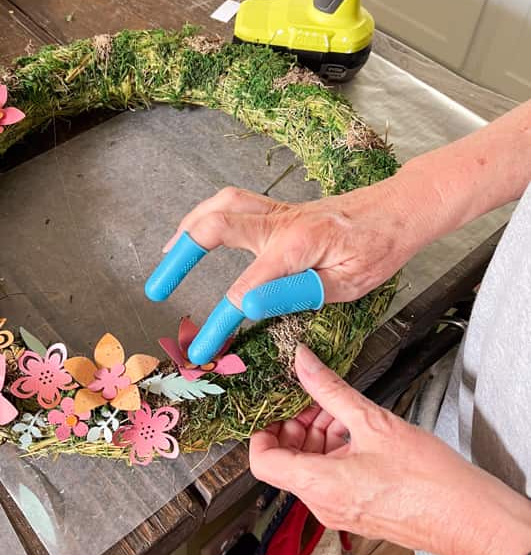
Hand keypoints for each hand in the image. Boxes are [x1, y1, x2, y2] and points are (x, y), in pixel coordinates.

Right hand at [163, 178, 425, 305]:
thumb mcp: (345, 284)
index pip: (243, 289)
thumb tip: (247, 305)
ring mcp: (277, 210)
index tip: (202, 350)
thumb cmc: (378, 250)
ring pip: (220, 205)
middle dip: (180, 256)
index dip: (218, 323)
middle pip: (214, 225)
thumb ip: (295, 293)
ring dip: (187, 228)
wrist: (398, 210)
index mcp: (296, 245)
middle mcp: (279, 221)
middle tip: (156, 288)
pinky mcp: (278, 209)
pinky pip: (232, 204)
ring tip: (167, 256)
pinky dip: (206, 216)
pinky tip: (198, 232)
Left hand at [249, 344, 530, 554]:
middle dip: (298, 424)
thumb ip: (330, 389)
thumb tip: (303, 362)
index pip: (262, 462)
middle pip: (287, 459)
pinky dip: (335, 450)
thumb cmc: (429, 481)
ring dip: (319, 434)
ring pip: (310, 466)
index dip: (261, 430)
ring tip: (344, 410)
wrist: (469, 519)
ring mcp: (338, 510)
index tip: (274, 407)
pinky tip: (358, 429)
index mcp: (318, 485)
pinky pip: (330, 477)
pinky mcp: (356, 510)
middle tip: (317, 398)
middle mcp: (322, 504)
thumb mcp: (373, 421)